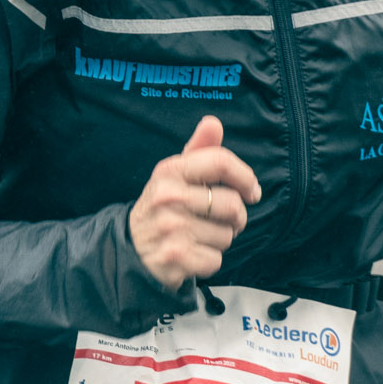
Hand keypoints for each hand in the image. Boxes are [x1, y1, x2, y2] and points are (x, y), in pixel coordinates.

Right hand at [128, 115, 261, 290]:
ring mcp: (170, 228)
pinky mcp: (174, 257)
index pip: (220, 162)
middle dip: (236, 217)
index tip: (252, 191)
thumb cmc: (163, 208)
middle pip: (232, 205)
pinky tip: (192, 254)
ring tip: (199, 236)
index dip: (245, 177)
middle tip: (221, 220)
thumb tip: (213, 122)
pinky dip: (209, 261)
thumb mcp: (174, 176)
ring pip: (226, 235)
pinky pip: (216, 259)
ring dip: (220, 240)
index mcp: (170, 171)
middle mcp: (167, 197)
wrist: (131, 249)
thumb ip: (198, 150)